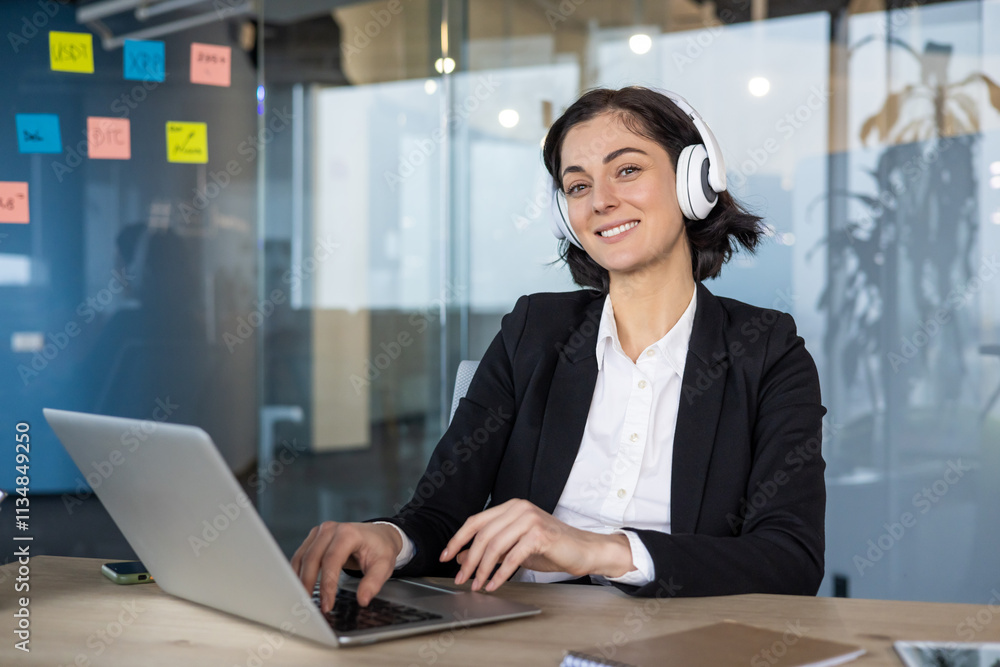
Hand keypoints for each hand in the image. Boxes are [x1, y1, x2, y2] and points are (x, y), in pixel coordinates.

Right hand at [290, 522, 402, 612]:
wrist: (379, 535)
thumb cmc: (380, 549)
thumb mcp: (384, 566)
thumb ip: (373, 583)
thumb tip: (363, 600)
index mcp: (348, 533)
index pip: (332, 560)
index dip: (327, 585)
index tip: (327, 605)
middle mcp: (331, 529)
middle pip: (312, 558)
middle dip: (308, 584)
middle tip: (309, 606)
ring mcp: (320, 531)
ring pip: (302, 557)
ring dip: (299, 579)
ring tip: (302, 599)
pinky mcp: (314, 537)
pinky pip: (301, 556)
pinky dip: (298, 572)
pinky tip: (300, 587)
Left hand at [439, 499, 634, 592]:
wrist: (585, 550)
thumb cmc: (552, 548)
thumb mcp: (515, 547)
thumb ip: (492, 549)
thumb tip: (464, 557)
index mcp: (511, 507)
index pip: (476, 521)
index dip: (458, 540)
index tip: (446, 557)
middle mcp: (519, 509)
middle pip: (483, 535)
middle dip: (468, 560)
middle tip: (461, 579)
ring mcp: (529, 520)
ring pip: (495, 546)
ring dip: (482, 570)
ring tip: (477, 586)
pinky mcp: (539, 535)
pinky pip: (512, 557)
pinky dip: (500, 574)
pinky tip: (494, 585)